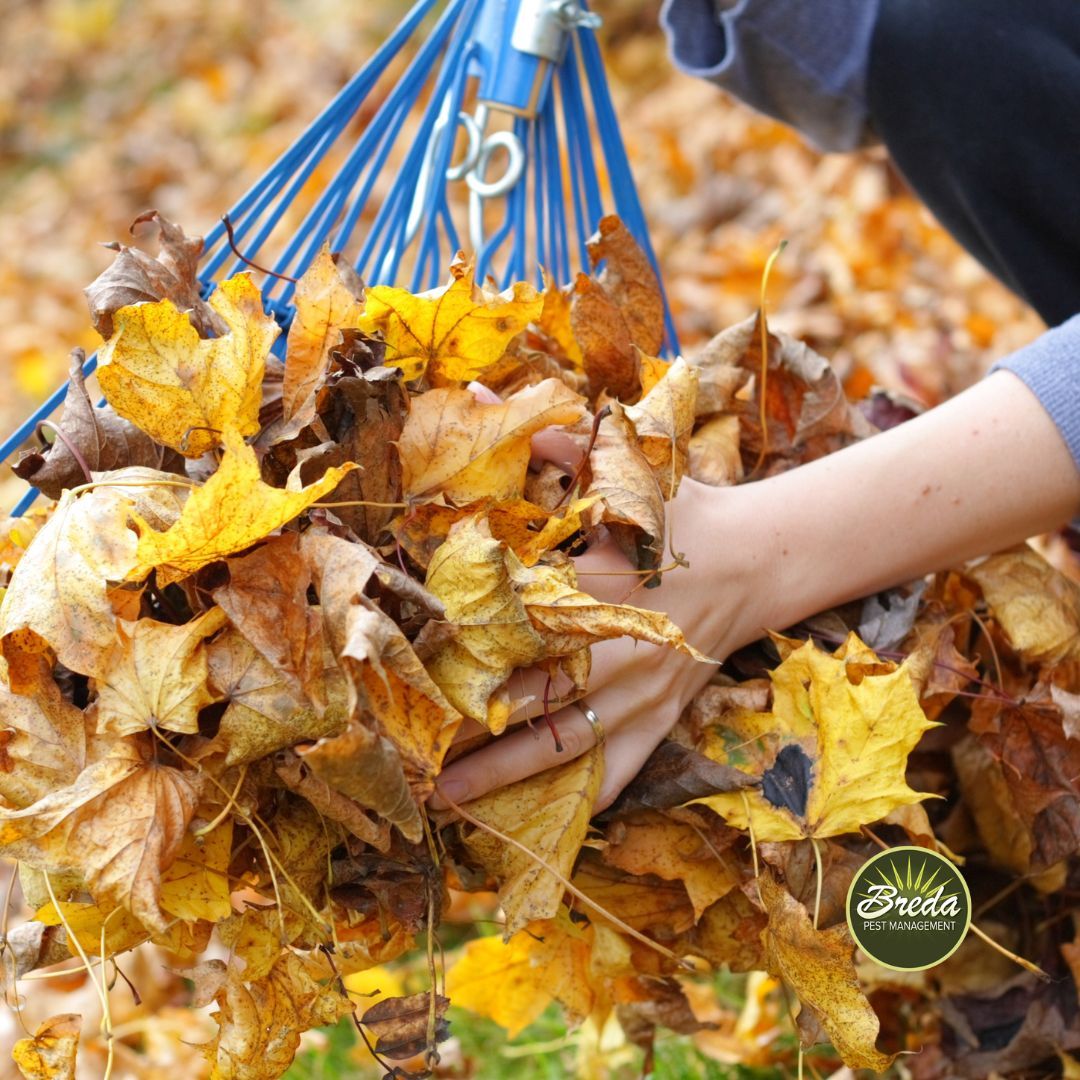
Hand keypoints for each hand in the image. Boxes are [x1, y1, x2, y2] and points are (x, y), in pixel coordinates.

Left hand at [429, 472, 758, 811]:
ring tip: (447, 801)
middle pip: (533, 697)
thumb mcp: (624, 472)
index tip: (411, 665)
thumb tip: (475, 398)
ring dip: (506, 775)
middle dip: (470, 725)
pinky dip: (582, 799)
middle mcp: (618, 650)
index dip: (465, 648)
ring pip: (566, 744)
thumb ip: (549, 445)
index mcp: (601, 587)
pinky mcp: (662, 718)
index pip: (519, 625)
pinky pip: (621, 769)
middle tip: (408, 749)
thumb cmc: (683, 513)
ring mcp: (643, 694)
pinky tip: (538, 824)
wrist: (758, 557)